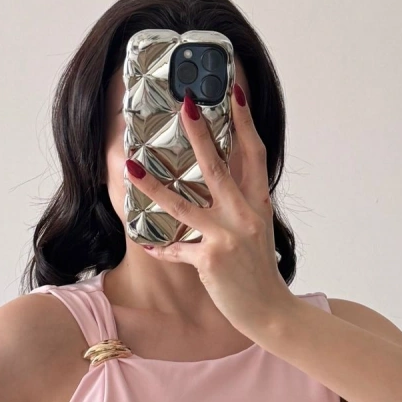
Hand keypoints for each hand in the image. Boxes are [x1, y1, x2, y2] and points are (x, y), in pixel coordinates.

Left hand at [124, 83, 293, 340]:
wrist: (270, 311)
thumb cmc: (260, 272)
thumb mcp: (259, 230)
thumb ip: (242, 202)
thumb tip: (222, 175)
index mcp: (258, 203)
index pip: (253, 153)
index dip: (244, 121)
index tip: (234, 90)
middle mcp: (244, 215)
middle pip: (216, 166)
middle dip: (199, 133)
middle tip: (184, 103)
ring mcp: (227, 237)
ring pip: (183, 205)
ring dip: (153, 185)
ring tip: (131, 165)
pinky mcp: (210, 260)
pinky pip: (176, 249)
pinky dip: (161, 247)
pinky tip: (147, 244)